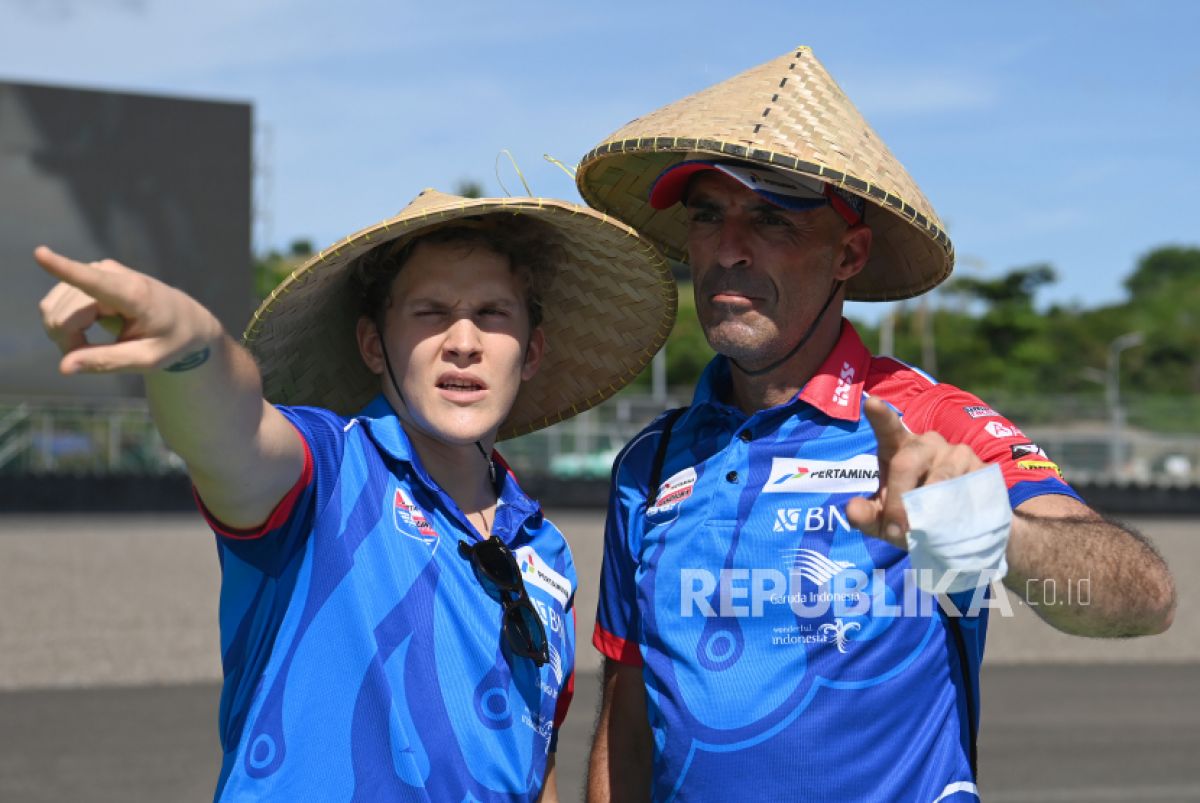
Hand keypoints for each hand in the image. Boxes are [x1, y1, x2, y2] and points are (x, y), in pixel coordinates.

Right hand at [35, 246, 222, 374]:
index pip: (93, 281)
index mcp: (133, 294)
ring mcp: (98, 270)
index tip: (40, 253)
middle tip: (92, 356)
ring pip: (53, 307)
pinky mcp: (88, 274)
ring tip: (93, 344)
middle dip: (67, 340)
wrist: (186, 319)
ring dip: (64, 333)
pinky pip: (56, 303)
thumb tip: (64, 367)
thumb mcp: (148, 359)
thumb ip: (108, 362)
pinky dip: (64, 324)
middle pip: (62, 312)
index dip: (63, 269)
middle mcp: (111, 274)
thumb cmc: (171, 340)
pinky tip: (85, 331)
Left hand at [845, 397, 984, 548]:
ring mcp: (957, 453)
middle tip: (896, 530)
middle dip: (897, 500)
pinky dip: (954, 513)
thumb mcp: (885, 520)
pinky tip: (954, 522)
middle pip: (905, 463)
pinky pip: (965, 491)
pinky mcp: (983, 468)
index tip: (871, 402)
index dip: (881, 416)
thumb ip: (865, 516)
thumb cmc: (914, 514)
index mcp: (899, 448)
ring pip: (938, 481)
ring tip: (923, 533)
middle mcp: (928, 443)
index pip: (888, 428)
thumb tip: (852, 510)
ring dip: (926, 512)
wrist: (964, 528)